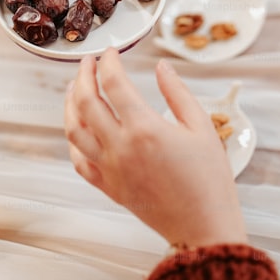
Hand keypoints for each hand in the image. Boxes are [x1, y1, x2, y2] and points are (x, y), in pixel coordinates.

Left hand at [65, 49, 248, 248]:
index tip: (111, 52)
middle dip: (83, 75)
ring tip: (74, 88)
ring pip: (74, 130)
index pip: (114, 83)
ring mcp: (110, 168)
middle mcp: (121, 147)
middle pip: (86, 101)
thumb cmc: (209, 180)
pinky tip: (78, 128)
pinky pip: (79, 160)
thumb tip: (162, 68)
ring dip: (70, 104)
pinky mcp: (109, 186)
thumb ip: (178, 93)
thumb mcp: (202, 128)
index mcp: (145, 129)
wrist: (203, 226)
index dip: (109, 61)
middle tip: (88, 63)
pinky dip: (73, 140)